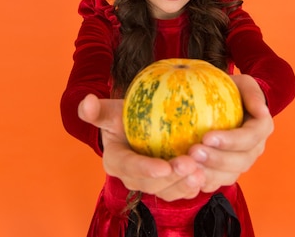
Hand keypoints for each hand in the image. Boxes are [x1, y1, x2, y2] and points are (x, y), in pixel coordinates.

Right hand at [78, 94, 205, 200]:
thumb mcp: (111, 112)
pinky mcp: (170, 186)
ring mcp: (152, 185)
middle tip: (189, 164)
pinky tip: (207, 176)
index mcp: (116, 162)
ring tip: (201, 173)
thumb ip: (98, 111)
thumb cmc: (125, 117)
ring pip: (169, 192)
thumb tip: (87, 102)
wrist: (140, 127)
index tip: (163, 166)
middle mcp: (133, 179)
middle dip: (171, 178)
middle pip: (152, 185)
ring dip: (185, 185)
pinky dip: (194, 186)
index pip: (129, 168)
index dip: (145, 170)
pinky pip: (181, 191)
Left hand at [187, 74, 273, 192]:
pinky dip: (202, 181)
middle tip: (193, 152)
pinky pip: (216, 182)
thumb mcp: (243, 84)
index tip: (207, 137)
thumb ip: (253, 94)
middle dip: (217, 159)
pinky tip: (185, 175)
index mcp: (261, 128)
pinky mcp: (226, 172)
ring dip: (208, 172)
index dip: (231, 141)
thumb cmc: (232, 90)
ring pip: (229, 175)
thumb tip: (262, 111)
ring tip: (187, 164)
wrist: (226, 103)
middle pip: (241, 161)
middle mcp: (254, 149)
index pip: (250, 138)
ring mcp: (241, 163)